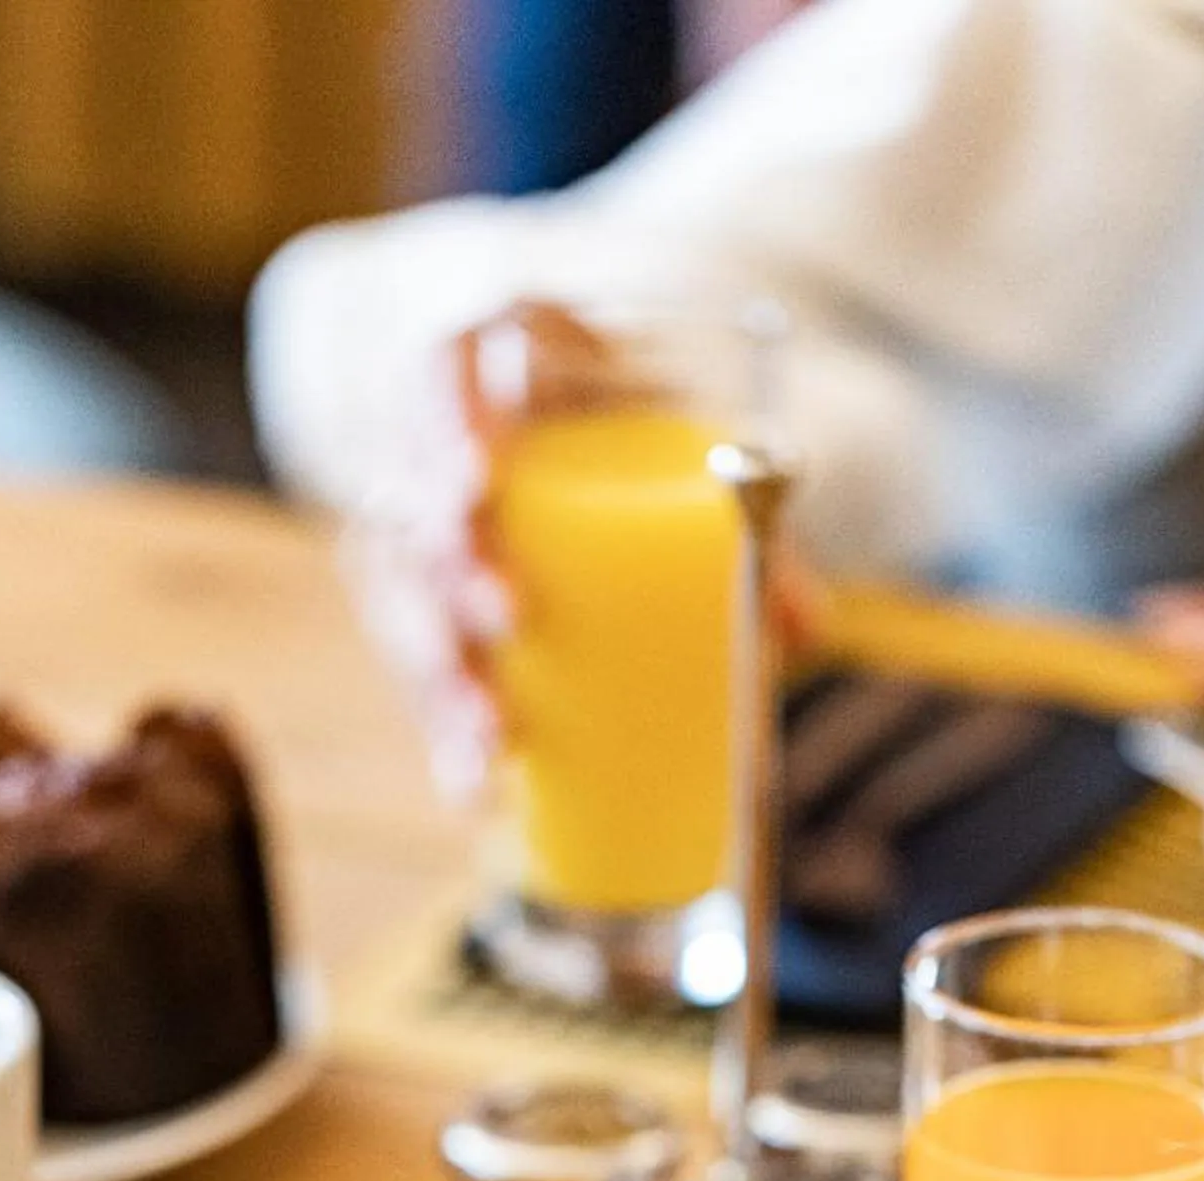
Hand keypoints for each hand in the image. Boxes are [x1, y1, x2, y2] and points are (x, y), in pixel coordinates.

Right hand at [345, 298, 820, 798]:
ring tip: (493, 739)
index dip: (444, 422)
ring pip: (403, 607)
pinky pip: (420, 679)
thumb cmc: (617, 416)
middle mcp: (432, 453)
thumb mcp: (678, 432)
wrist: (559, 424)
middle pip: (413, 508)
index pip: (438, 369)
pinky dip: (446, 737)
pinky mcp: (424, 619)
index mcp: (487, 367)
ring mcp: (416, 542)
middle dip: (454, 570)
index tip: (478, 479)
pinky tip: (475, 789)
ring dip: (445, 680)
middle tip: (507, 616)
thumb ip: (743, 515)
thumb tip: (800, 625)